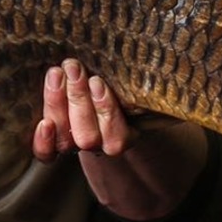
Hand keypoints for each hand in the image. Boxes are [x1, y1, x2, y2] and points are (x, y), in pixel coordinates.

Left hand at [32, 59, 208, 221]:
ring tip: (58, 72)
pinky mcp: (55, 140)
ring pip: (65, 138)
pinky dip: (42, 142)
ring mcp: (75, 142)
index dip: (106, 115)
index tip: (99, 84)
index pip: (117, 139)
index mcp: (125, 135)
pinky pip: (46, 155)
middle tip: (75, 67)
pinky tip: (41, 122)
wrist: (108, 95)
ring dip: (58, 104)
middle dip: (79, 100)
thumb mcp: (143, 88)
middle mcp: (99, 143)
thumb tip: (179, 73)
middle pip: (87, 136)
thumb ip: (156, 86)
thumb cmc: (128, 87)